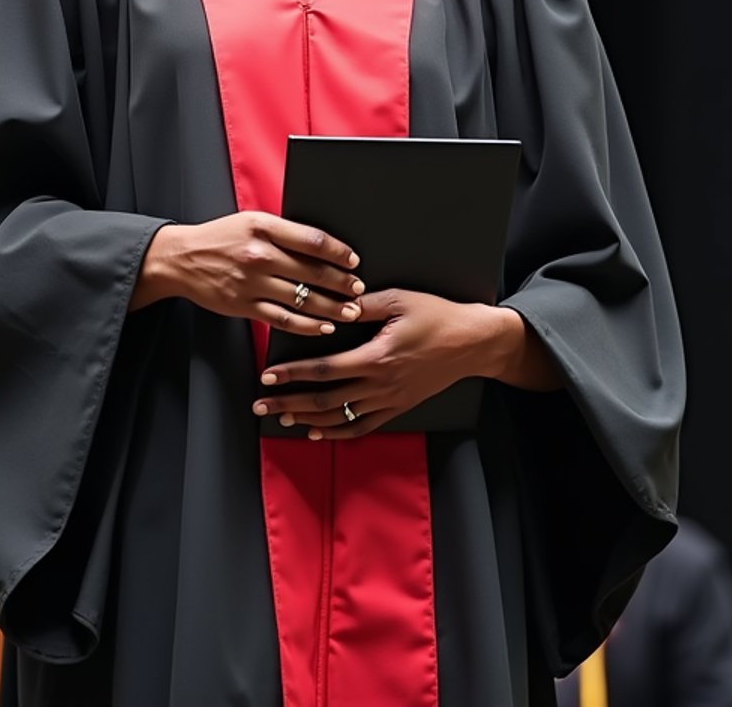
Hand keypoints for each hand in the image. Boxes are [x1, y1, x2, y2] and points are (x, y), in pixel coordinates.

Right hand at [132, 212, 364, 333]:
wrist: (180, 259)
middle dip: (341, 283)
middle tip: (359, 290)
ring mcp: (251, 282)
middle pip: (312, 271)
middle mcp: (259, 254)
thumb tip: (321, 246)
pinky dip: (306, 325)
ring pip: (302, 297)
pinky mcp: (244, 305)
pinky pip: (283, 318)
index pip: (312, 240)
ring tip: (350, 312)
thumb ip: (283, 232)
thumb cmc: (220, 237)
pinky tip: (323, 327)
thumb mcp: (251, 221)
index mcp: (264, 227)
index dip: (338, 252)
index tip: (353, 260)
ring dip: (331, 307)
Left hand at [251, 288, 519, 437]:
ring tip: (282, 418)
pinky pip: (362, 426)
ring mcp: (389, 399)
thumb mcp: (400, 299)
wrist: (471, 343)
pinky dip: (337, 432)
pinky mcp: (398, 407)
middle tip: (261, 405)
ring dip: (308, 419)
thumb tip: (334, 304)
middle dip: (289, 402)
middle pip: (325, 399)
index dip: (294, 374)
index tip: (268, 376)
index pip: (325, 369)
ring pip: (340, 417)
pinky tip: (317, 432)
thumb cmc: (436, 316)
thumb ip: (364, 304)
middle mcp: (380, 383)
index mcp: (377, 356)